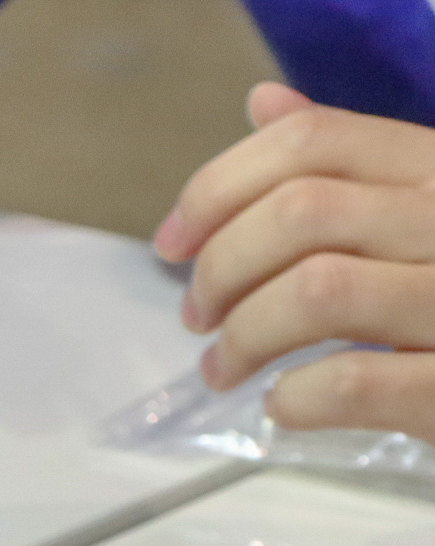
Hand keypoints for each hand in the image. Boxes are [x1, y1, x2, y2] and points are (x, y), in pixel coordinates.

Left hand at [157, 83, 434, 434]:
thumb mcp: (419, 211)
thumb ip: (348, 163)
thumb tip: (264, 103)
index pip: (311, 141)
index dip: (216, 190)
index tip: (171, 244)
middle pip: (300, 213)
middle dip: (219, 269)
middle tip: (198, 318)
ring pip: (317, 292)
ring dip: (243, 337)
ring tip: (224, 368)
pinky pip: (350, 383)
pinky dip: (293, 398)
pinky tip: (282, 404)